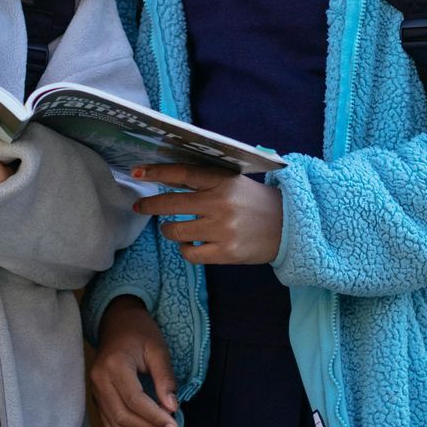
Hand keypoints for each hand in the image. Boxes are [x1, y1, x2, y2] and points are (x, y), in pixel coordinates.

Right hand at [90, 296, 177, 426]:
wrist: (118, 321)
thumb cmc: (141, 332)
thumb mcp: (158, 349)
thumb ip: (165, 379)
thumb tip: (172, 408)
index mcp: (115, 365)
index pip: (135, 401)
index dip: (155, 417)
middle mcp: (100, 380)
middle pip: (123, 417)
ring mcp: (94, 389)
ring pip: (115, 424)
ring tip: (160, 423)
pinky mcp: (95, 396)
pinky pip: (109, 421)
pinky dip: (127, 426)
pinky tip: (144, 419)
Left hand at [133, 163, 282, 264]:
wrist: (289, 227)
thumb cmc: (257, 202)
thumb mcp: (235, 183)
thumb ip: (207, 181)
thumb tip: (168, 180)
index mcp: (224, 181)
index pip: (183, 174)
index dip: (157, 172)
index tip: (137, 172)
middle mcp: (221, 203)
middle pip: (172, 204)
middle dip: (150, 206)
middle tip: (140, 207)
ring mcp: (222, 230)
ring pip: (176, 232)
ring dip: (168, 230)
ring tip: (172, 229)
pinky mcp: (226, 253)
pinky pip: (190, 253)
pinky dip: (185, 250)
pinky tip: (191, 244)